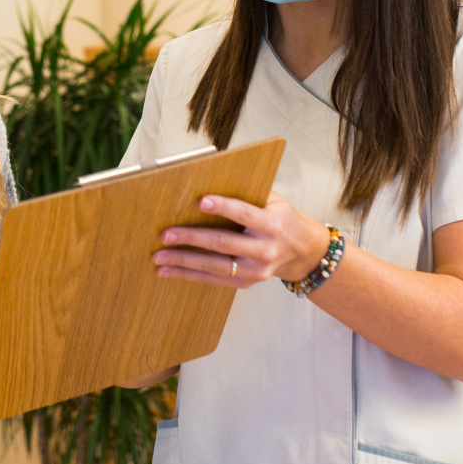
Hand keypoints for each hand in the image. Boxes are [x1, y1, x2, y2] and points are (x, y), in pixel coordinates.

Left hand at [153, 190, 329, 287]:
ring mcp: (255, 270)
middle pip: (224, 244)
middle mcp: (264, 250)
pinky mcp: (246, 283)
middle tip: (166, 235)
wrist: (303, 252)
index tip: (200, 202)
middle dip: (192, 239)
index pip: (245, 214)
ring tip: (159, 257)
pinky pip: (214, 280)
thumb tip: (209, 180)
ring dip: (184, 262)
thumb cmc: (281, 219)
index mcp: (272, 225)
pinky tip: (168, 271)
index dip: (224, 207)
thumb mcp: (274, 201)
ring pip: (215, 267)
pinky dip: (188, 276)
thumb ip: (248, 194)